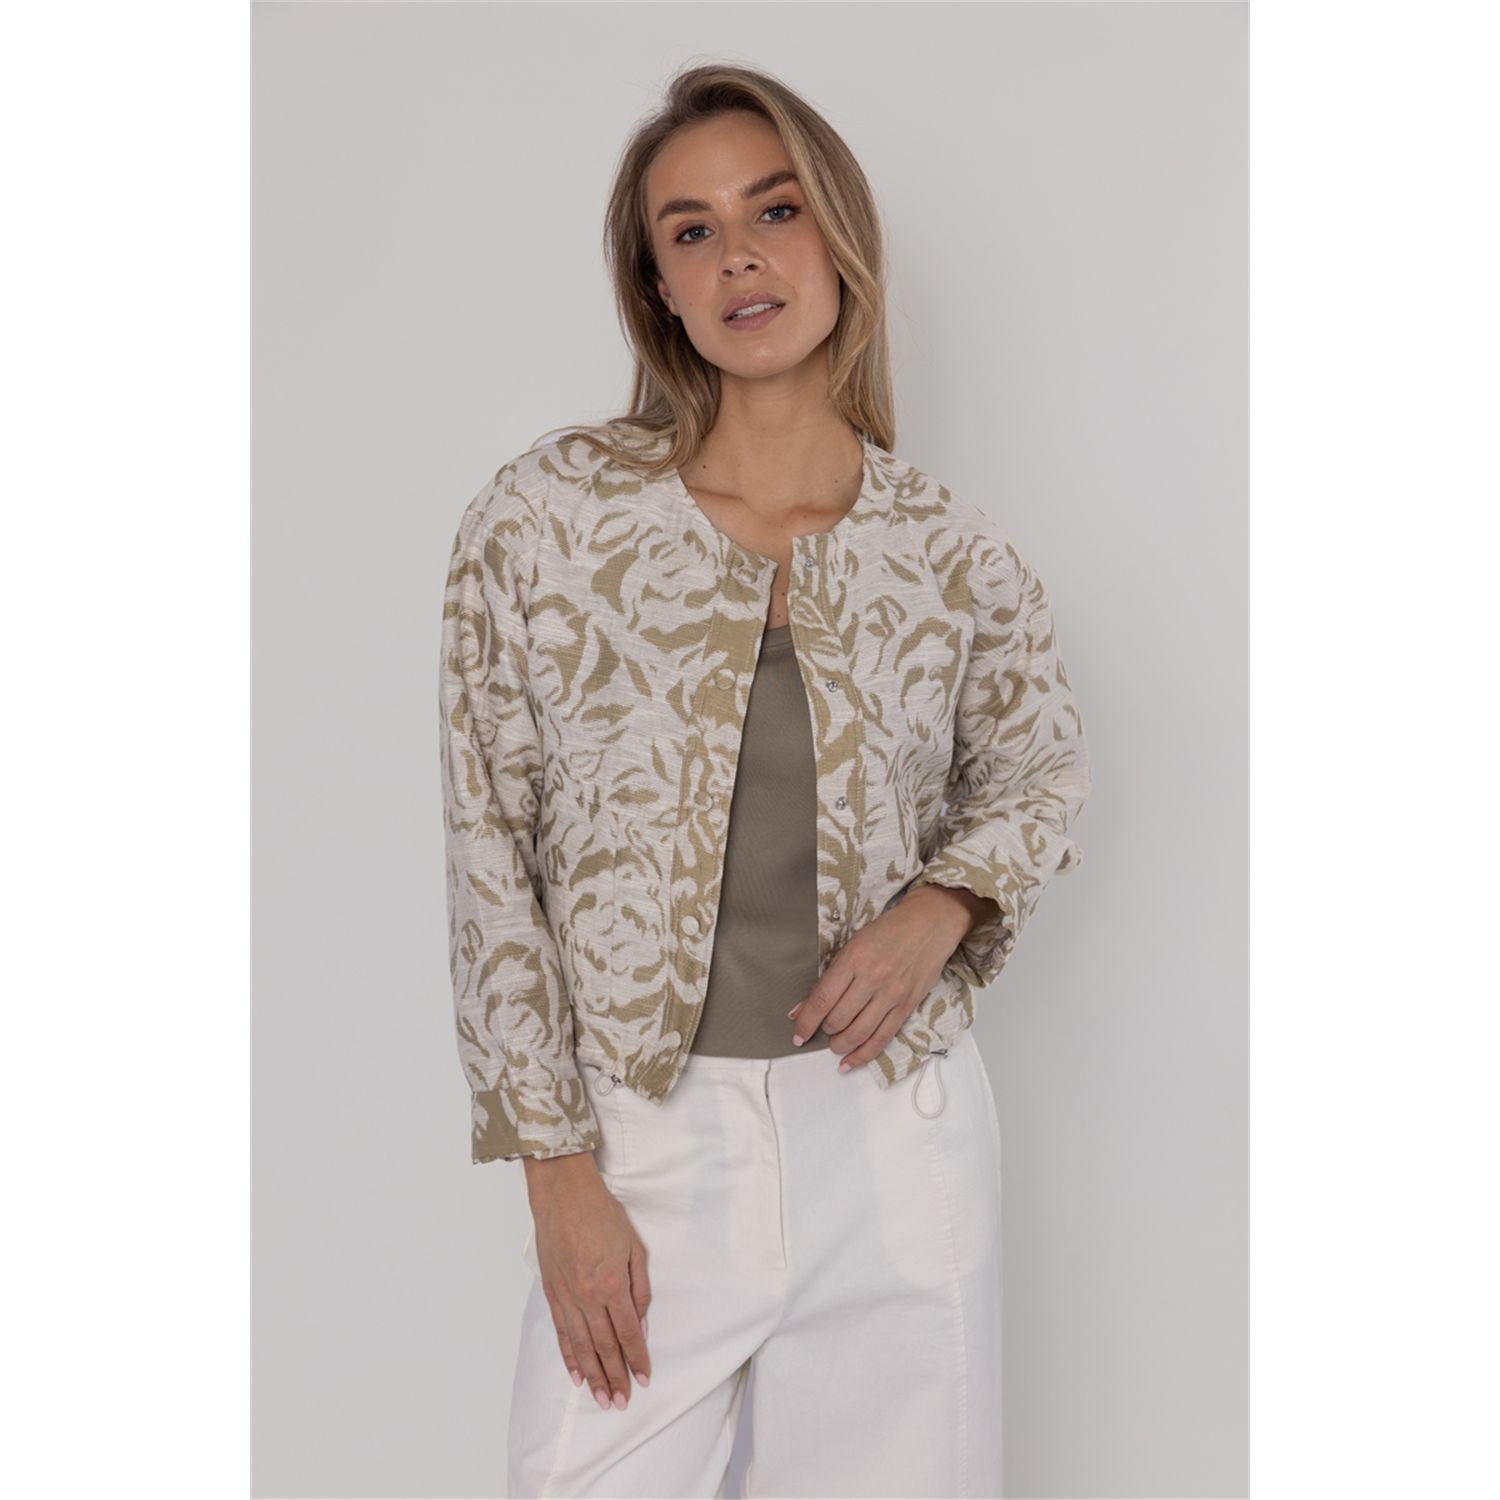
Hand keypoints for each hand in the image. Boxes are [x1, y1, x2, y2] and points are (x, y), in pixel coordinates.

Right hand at [523, 1153, 651, 1408]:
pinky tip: (576, 1374)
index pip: (628, 1333)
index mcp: (612, 1284)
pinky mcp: (552, 1293)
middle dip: (615, 1377)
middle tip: (622, 1402)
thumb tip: (640, 1323)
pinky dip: (569, 1356)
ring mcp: (567, 1297)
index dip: (637, 1359)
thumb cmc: (602, 1214)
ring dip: (593, 1376)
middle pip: (604, 1347)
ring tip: (602, 1399)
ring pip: (581, 1347)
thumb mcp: (634, 1246)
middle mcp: (588, 1297)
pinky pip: (561, 1333)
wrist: (563, 1194)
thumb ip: (639, 1289)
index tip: (645, 1379)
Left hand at [788, 885, 996, 1069]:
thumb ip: (830, 977)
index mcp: (854, 959)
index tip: (797, 1034)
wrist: (929, 925)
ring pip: (857, 1033)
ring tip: (834, 1044)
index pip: (822, 999)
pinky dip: (862, 1055)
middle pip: (837, 1019)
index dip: (805, 1022)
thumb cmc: (888, 932)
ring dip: (839, 1045)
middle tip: (821, 1029)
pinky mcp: (906, 1007)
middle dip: (824, 1030)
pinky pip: (881, 1039)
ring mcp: (891, 995)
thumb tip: (802, 1009)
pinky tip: (848, 1063)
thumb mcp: (853, 945)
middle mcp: (872, 979)